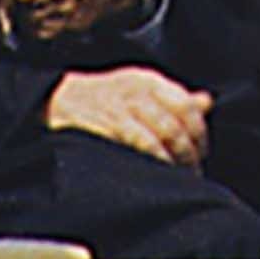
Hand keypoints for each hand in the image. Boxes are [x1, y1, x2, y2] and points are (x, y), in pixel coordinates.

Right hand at [42, 65, 210, 165]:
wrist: (53, 99)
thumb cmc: (101, 98)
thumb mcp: (138, 88)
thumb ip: (172, 97)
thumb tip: (206, 102)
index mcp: (148, 81)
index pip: (185, 103)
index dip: (199, 130)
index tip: (202, 151)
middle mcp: (137, 92)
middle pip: (176, 122)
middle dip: (189, 151)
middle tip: (194, 170)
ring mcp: (120, 109)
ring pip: (161, 133)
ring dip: (175, 159)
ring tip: (180, 177)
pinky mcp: (104, 126)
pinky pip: (138, 143)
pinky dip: (154, 159)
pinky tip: (158, 172)